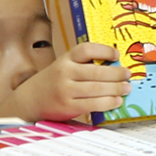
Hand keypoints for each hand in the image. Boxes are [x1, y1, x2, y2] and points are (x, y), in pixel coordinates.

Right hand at [12, 44, 131, 118]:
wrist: (28, 100)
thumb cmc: (52, 82)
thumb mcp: (63, 67)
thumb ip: (82, 66)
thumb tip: (114, 67)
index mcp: (65, 59)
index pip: (86, 50)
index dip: (104, 50)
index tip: (116, 55)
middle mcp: (64, 73)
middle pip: (96, 71)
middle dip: (116, 73)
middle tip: (127, 74)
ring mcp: (65, 90)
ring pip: (97, 88)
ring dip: (116, 88)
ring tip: (126, 88)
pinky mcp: (67, 106)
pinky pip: (93, 104)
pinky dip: (108, 103)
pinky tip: (116, 101)